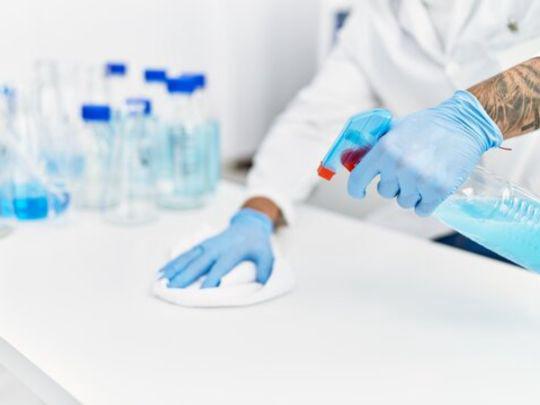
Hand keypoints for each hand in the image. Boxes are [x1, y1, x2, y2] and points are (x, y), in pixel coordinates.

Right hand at [159, 208, 273, 287]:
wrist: (249, 225)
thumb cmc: (257, 243)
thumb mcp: (266, 255)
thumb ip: (266, 269)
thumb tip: (263, 283)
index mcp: (231, 251)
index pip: (219, 268)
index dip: (211, 279)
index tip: (201, 292)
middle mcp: (216, 247)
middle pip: (198, 264)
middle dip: (184, 276)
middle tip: (172, 288)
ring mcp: (207, 245)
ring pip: (188, 258)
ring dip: (174, 269)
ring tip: (161, 281)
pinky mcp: (202, 245)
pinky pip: (185, 254)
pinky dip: (173, 262)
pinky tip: (162, 271)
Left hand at [347, 90, 502, 215]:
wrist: (464, 124)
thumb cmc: (427, 126)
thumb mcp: (394, 129)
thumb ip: (372, 147)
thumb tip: (347, 158)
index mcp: (384, 150)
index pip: (357, 180)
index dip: (356, 189)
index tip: (360, 192)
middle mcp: (400, 166)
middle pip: (385, 192)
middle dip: (394, 183)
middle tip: (409, 169)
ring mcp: (419, 180)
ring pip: (404, 202)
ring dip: (412, 193)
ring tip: (424, 173)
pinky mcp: (438, 191)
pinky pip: (422, 209)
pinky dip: (426, 201)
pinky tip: (432, 184)